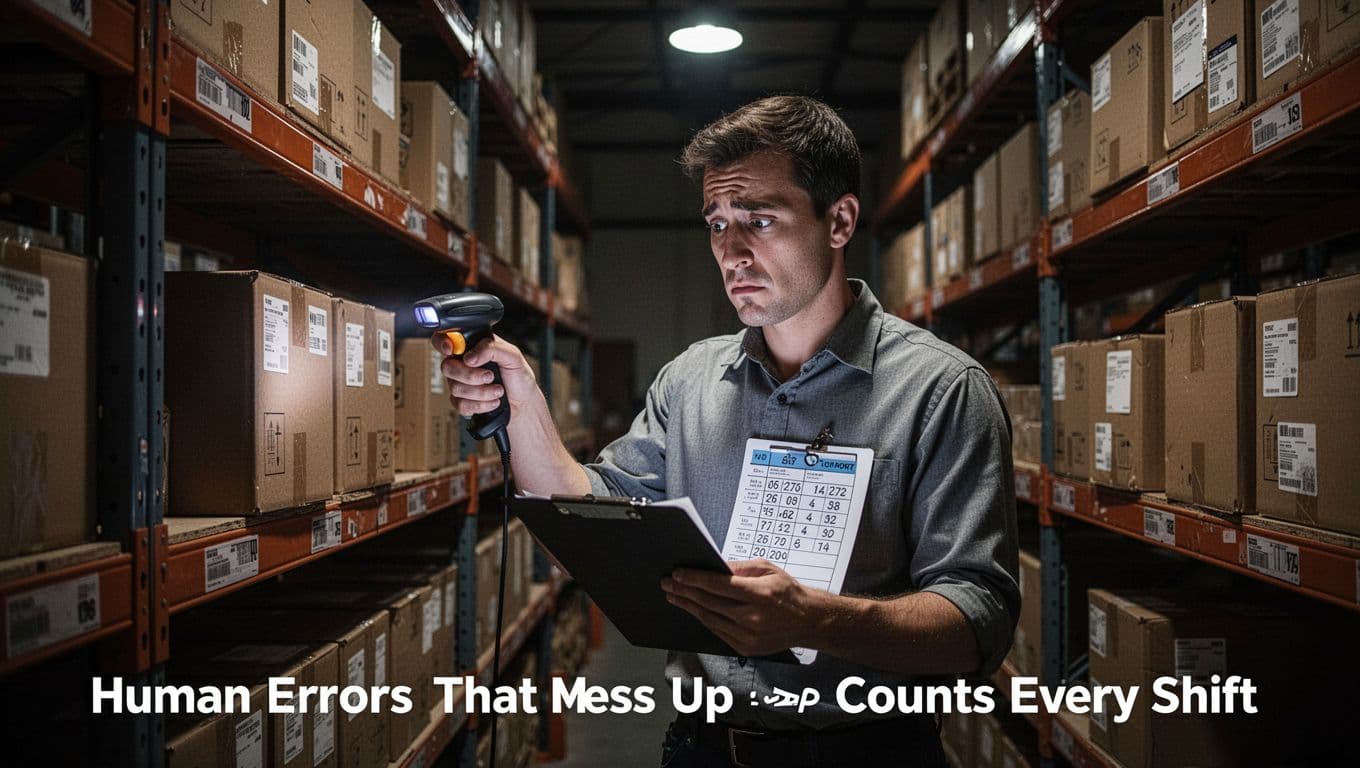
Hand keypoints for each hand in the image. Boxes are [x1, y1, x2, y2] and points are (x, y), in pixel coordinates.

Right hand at [433, 334, 539, 416]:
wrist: (524, 404)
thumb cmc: (519, 377)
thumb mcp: (513, 356)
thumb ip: (491, 348)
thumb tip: (470, 357)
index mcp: (473, 347)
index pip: (446, 338)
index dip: (442, 342)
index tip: (451, 349)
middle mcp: (463, 364)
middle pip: (447, 367)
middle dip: (470, 375)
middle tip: (490, 376)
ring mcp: (461, 384)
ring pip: (455, 388)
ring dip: (482, 392)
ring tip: (498, 390)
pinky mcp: (463, 402)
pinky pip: (461, 405)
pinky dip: (481, 404)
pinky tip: (493, 401)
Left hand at [661, 559, 824, 656]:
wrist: (809, 621)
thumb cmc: (789, 593)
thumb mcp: (768, 570)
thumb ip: (739, 568)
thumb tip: (713, 567)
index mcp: (759, 595)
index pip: (718, 585)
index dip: (694, 579)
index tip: (677, 574)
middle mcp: (752, 618)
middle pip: (709, 603)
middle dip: (684, 591)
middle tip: (667, 583)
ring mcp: (748, 636)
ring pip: (709, 619)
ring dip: (688, 606)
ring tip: (674, 596)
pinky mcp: (746, 648)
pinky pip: (717, 632)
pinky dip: (703, 619)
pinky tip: (693, 610)